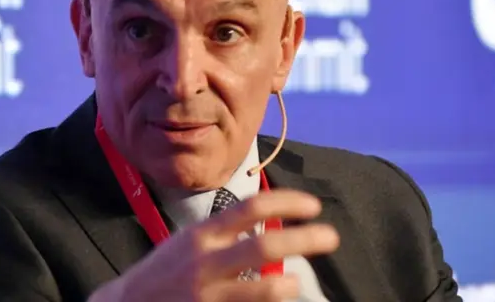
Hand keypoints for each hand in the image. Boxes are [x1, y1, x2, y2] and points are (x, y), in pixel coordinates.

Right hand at [88, 189, 339, 301]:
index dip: (286, 203)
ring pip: (263, 290)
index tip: (313, 206)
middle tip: (331, 237)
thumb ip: (223, 235)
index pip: (250, 208)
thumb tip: (267, 226)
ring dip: (288, 286)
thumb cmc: (163, 272)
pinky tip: (279, 300)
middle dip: (304, 239)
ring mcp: (209, 295)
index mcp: (202, 235)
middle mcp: (207, 262)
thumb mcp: (187, 243)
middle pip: (265, 246)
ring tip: (298, 283)